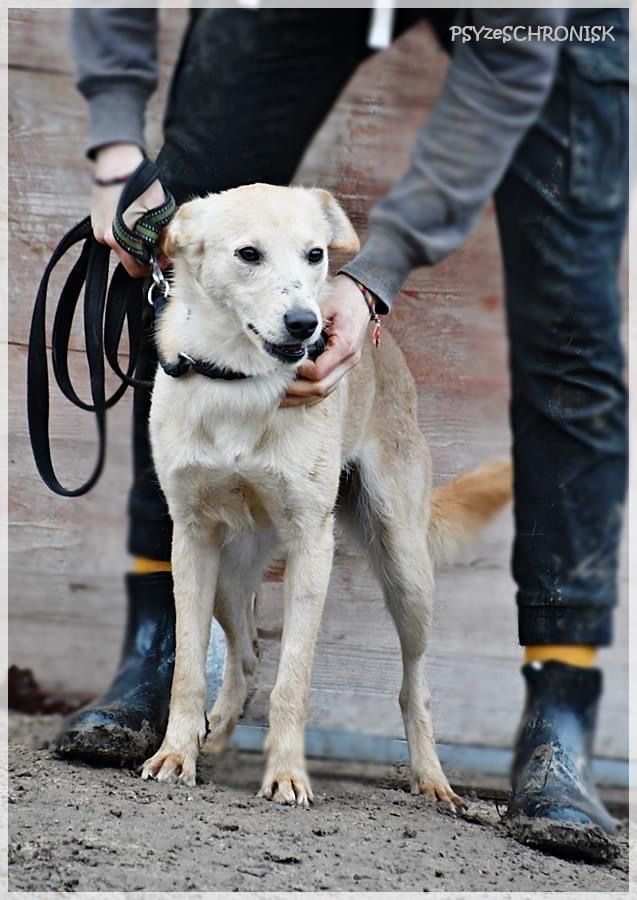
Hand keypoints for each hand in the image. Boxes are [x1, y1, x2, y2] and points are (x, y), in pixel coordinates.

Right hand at [91, 143, 165, 276]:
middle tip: (157, 243)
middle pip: (128, 259)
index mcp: (119, 240)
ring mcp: (98, 229)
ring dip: (134, 241)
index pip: (136, 270)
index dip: (153, 266)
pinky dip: (124, 231)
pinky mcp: (95, 220)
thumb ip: (162, 235)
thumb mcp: (159, 211)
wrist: (117, 160)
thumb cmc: (140, 184)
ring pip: (121, 246)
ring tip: (145, 224)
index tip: (163, 256)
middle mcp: (105, 238)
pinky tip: (132, 216)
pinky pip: (113, 233)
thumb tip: (165, 250)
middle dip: (144, 254)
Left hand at [282, 274, 371, 407]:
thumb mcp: (325, 307)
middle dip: (296, 391)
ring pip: (324, 393)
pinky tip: (293, 395)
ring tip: (280, 397)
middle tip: (275, 387)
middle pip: (321, 388)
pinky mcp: (343, 367)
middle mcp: (349, 361)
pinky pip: (327, 388)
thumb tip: (288, 342)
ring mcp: (348, 366)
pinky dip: (310, 394)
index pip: (318, 372)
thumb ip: (308, 327)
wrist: (362, 295)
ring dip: (301, 397)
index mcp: (345, 346)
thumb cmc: (343, 298)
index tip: (285, 364)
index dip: (299, 371)